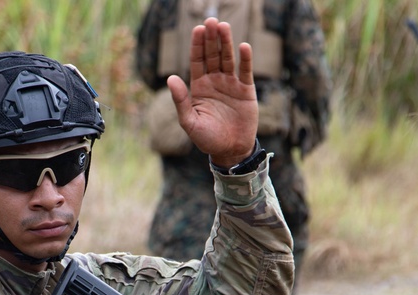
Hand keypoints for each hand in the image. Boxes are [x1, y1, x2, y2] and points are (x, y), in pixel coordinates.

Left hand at [166, 17, 258, 167]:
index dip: (197, 45)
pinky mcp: (246, 91)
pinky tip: (244, 46)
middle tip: (211, 20)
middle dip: (211, 38)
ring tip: (224, 27)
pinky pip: (245, 72)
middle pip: (213, 55)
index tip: (197, 29)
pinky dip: (245, 60)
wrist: (230, 151)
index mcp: (199, 86)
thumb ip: (180, 100)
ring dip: (226, 43)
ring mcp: (231, 84)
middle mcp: (215, 81)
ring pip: (228, 59)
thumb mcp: (189, 122)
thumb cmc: (207, 139)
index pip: (197, 60)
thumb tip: (171, 78)